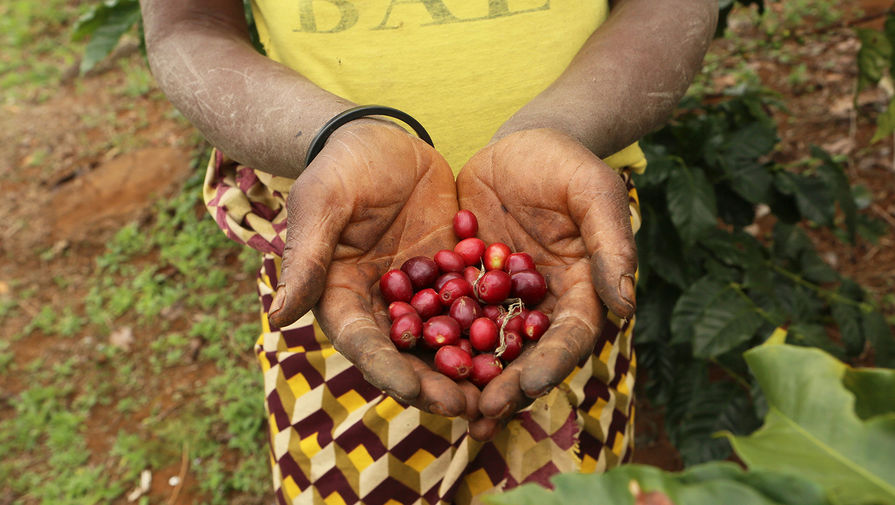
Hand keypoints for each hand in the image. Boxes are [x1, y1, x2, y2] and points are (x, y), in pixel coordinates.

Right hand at [268, 120, 482, 423]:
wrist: (380, 138)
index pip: (364, 343)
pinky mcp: (452, 273)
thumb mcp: (321, 205)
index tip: (415, 391)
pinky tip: (524, 343)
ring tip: (498, 392)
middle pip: (408, 354)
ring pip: (446, 338)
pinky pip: (475, 303)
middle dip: (436, 383)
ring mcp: (421, 292)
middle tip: (468, 408)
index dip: (388, 369)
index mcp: (344, 297)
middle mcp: (383, 305)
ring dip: (470, 367)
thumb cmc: (339, 167)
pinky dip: (496, 324)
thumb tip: (278, 316)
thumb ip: (307, 259)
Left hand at [456, 128, 637, 420]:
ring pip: (483, 344)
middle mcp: (538, 304)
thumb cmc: (567, 163)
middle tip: (480, 414)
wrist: (519, 144)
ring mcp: (498, 297)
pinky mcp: (464, 283)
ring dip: (466, 377)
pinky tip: (407, 359)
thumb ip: (611, 245)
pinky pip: (446, 313)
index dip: (551, 362)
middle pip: (525, 353)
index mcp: (578, 290)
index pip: (569, 335)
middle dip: (505, 385)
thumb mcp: (594, 193)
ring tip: (444, 406)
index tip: (528, 385)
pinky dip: (431, 337)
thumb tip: (627, 306)